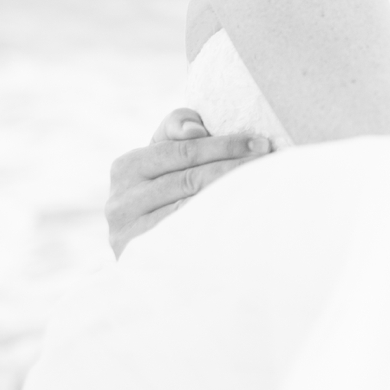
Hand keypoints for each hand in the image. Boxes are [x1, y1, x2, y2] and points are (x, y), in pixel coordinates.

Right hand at [104, 109, 271, 255]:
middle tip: (269, 162)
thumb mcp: (164, 163)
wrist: (141, 259)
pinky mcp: (141, 258)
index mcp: (126, 167)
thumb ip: (176, 130)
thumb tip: (195, 130)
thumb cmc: (163, 199)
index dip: (223, 144)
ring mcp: (128, 232)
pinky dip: (213, 223)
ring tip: (262, 185)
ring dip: (229, 193)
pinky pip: (184, 235)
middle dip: (233, 166)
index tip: (260, 143)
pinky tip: (241, 217)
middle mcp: (121, 200)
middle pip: (188, 177)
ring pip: (189, 206)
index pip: (180, 149)